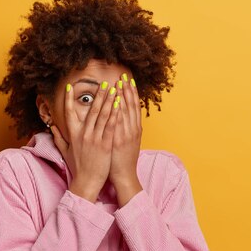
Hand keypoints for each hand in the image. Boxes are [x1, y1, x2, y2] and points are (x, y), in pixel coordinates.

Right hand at [51, 80, 120, 201]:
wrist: (86, 182)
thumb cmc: (77, 167)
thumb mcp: (66, 151)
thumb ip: (58, 138)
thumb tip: (51, 127)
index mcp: (73, 134)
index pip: (69, 113)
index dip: (69, 99)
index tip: (69, 86)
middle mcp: (83, 134)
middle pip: (91, 110)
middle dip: (98, 95)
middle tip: (103, 82)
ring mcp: (94, 139)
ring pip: (102, 115)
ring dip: (108, 100)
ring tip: (113, 88)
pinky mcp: (105, 145)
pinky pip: (110, 126)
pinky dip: (114, 114)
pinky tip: (119, 104)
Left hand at [108, 74, 142, 189]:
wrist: (124, 176)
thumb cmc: (123, 160)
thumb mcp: (128, 142)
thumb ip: (126, 129)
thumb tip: (122, 117)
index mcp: (135, 129)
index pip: (134, 106)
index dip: (132, 92)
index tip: (128, 80)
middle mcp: (133, 130)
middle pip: (131, 105)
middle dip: (127, 89)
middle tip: (124, 75)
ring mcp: (126, 135)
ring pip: (126, 111)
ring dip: (122, 96)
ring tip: (119, 82)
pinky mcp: (118, 140)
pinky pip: (118, 122)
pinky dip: (118, 110)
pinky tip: (115, 100)